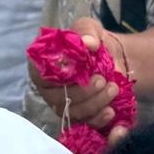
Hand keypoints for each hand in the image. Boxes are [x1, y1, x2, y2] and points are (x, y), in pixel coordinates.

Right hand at [29, 18, 130, 142]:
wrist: (112, 59)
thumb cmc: (92, 42)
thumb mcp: (89, 28)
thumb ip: (86, 32)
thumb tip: (88, 44)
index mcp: (41, 65)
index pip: (40, 74)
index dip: (58, 75)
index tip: (79, 68)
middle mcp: (47, 88)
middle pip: (58, 98)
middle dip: (83, 92)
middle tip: (103, 80)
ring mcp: (63, 105)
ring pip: (73, 113)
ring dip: (95, 104)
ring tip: (113, 89)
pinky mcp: (79, 117)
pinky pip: (86, 125)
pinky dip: (99, 121)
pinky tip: (112, 111)